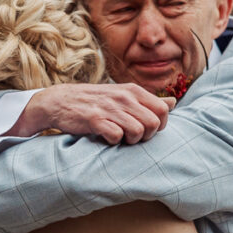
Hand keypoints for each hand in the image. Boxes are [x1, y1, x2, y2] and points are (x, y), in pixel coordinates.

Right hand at [12, 83, 176, 144]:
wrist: (59, 101)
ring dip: (131, 140)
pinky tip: (106, 138)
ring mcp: (110, 108)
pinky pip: (116, 136)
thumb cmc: (94, 101)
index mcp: (133, 91)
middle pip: (154, 123)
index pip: (163, 110)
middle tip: (133, 137)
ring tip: (119, 138)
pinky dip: (113, 141)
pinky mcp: (95, 119)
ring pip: (138, 131)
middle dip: (147, 136)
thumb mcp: (123, 95)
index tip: (146, 130)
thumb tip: (173, 103)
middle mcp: (124, 97)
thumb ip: (148, 100)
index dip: (160, 125)